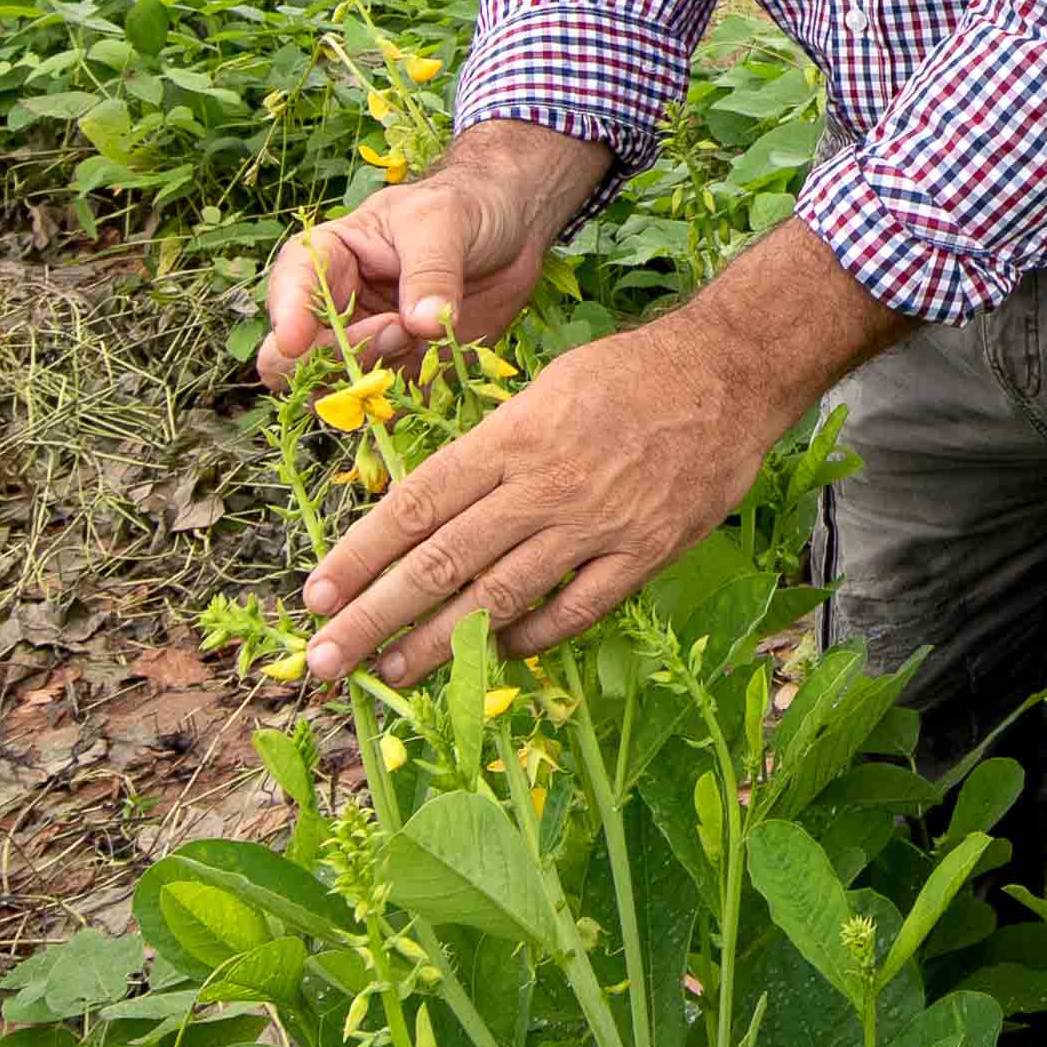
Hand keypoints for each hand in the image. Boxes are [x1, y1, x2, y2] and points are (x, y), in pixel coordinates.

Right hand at [258, 123, 610, 380]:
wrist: (512, 230)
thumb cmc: (464, 206)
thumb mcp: (444, 222)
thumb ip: (431, 272)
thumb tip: (422, 324)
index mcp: (328, 258)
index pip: (288, 291)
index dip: (286, 319)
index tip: (297, 341)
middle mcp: (336, 309)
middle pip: (295, 359)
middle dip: (335, 358)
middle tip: (396, 331)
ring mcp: (368, 346)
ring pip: (338, 390)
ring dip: (373, 384)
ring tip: (426, 338)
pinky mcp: (405, 373)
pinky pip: (388, 407)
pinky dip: (407, 405)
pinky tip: (439, 373)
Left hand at [299, 220, 909, 685]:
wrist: (729, 371)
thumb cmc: (630, 372)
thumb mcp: (544, 388)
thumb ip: (492, 448)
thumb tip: (433, 503)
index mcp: (511, 437)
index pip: (416, 504)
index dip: (360, 554)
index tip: (316, 593)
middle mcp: (543, 484)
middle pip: (441, 560)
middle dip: (374, 616)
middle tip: (325, 659)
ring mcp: (595, 524)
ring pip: (498, 597)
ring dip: (436, 643)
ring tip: (390, 674)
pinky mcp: (644, 553)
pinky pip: (576, 611)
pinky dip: (531, 639)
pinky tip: (495, 658)